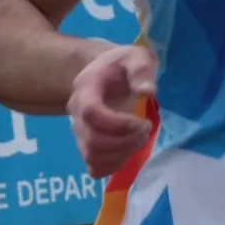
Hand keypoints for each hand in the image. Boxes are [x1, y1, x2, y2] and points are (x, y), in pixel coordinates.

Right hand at [67, 44, 157, 178]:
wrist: (107, 72)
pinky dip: (114, 165)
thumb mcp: (135, 57)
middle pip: (92, 140)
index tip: (144, 123)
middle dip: (125, 141)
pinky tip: (129, 151)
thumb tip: (148, 92)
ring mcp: (80, 132)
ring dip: (122, 154)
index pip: (92, 114)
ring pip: (93, 156)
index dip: (119, 124)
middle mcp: (76, 113)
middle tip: (146, 130)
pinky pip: (94, 167)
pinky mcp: (87, 146)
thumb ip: (141, 70)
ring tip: (140, 139)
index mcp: (85, 89)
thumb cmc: (122, 65)